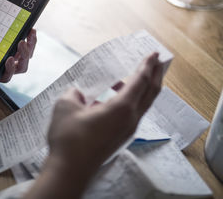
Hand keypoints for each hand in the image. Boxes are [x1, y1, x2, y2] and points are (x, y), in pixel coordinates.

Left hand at [0, 15, 36, 86]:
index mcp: (1, 48)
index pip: (20, 43)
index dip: (29, 36)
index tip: (31, 26)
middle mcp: (2, 58)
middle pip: (25, 54)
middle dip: (32, 44)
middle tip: (30, 34)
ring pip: (21, 66)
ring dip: (25, 55)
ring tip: (21, 44)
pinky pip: (7, 77)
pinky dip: (11, 69)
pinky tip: (9, 60)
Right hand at [25, 53, 163, 198]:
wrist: (70, 169)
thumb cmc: (69, 138)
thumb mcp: (66, 106)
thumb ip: (74, 94)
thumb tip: (78, 94)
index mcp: (121, 108)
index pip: (140, 82)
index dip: (147, 66)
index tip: (154, 54)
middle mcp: (130, 119)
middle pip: (150, 93)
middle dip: (155, 75)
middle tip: (157, 62)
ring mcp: (126, 130)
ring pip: (142, 104)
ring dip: (143, 88)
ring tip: (136, 76)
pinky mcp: (119, 137)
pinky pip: (132, 113)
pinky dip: (131, 100)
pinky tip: (115, 97)